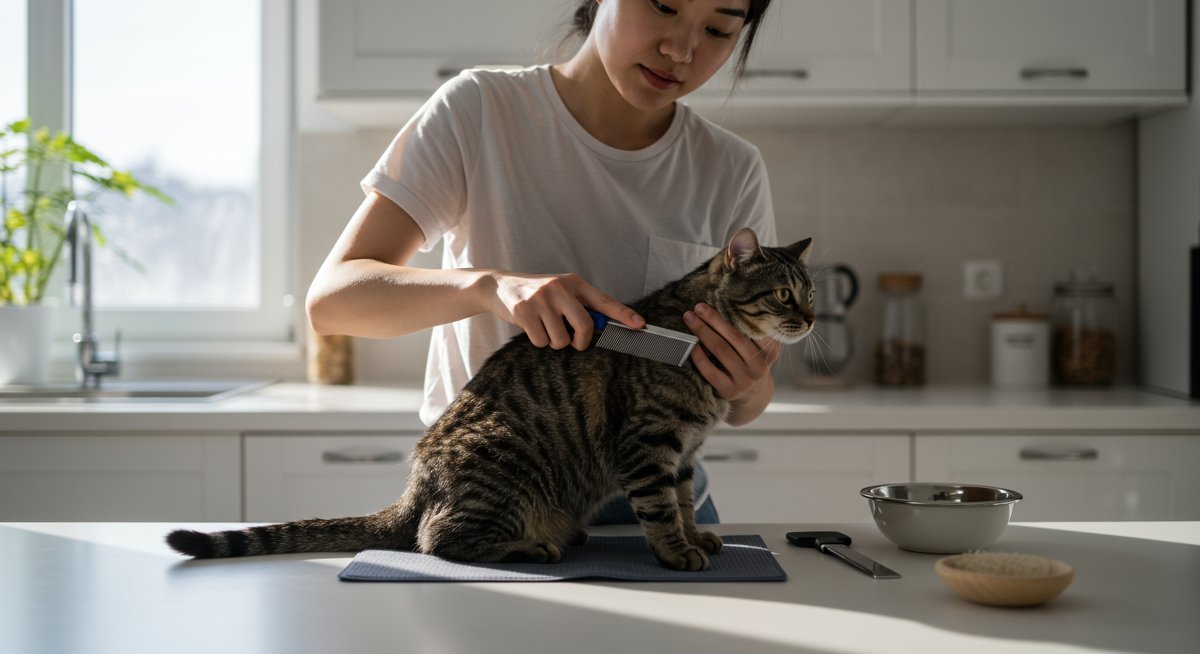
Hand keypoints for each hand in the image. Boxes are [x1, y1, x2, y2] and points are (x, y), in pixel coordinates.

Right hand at [486, 271, 644, 349]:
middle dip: (581, 341)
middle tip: (574, 342)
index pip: (604, 300)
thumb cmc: (537, 294)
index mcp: (574, 282)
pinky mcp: (524, 310)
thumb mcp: (561, 293)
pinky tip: (531, 327)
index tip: (639, 325)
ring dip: (555, 342)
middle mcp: (560, 287)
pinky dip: (538, 341)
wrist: (498, 286)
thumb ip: (581, 307)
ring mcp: (541, 298)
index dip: (623, 314)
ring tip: (545, 327)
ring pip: (562, 339)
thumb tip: (605, 328)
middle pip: (585, 325)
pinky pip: (541, 341)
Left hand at [683, 302, 781, 402]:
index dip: (737, 312)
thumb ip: (751, 329)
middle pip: (734, 337)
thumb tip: (727, 300)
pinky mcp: (728, 390)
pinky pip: (709, 369)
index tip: (721, 297)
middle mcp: (759, 365)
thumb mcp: (760, 347)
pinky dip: (698, 354)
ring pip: (720, 350)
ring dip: (702, 332)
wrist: (752, 393)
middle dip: (713, 319)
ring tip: (690, 318)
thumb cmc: (751, 360)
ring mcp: (744, 379)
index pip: (755, 328)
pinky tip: (690, 343)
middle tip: (698, 306)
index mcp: (771, 350)